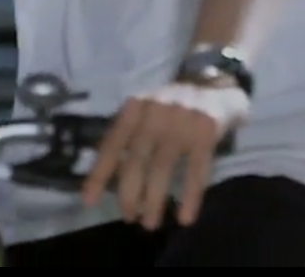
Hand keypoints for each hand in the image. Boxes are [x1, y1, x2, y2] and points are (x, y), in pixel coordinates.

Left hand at [80, 82, 248, 228]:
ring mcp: (181, 120)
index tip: (89, 201)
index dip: (99, 174)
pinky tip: (185, 218)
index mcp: (135, 108)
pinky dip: (189, 196)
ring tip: (150, 224)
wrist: (215, 80)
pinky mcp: (206, 130)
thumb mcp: (147, 112)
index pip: (112, 144)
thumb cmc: (174, 106)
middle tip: (129, 218)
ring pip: (162, 167)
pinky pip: (195, 169)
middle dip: (129, 194)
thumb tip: (111, 179)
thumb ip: (131, 136)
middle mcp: (154, 112)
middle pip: (135, 159)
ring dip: (154, 200)